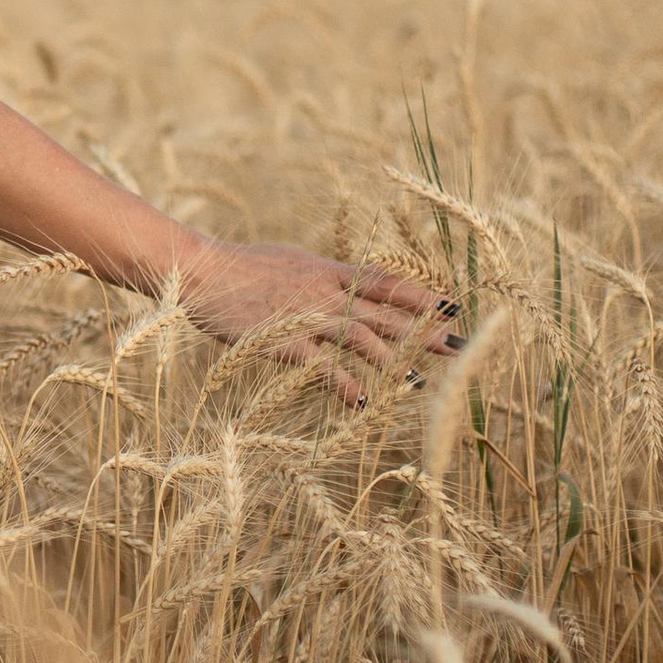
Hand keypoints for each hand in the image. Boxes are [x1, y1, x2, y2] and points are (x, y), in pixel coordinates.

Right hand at [178, 236, 457, 390]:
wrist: (201, 270)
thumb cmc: (240, 266)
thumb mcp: (289, 261)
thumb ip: (319, 275)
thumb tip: (345, 279)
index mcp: (327, 271)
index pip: (385, 282)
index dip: (420, 294)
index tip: (451, 306)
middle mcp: (324, 292)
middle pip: (385, 312)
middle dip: (425, 329)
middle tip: (461, 345)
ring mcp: (305, 316)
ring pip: (361, 338)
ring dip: (392, 359)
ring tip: (417, 382)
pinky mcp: (283, 341)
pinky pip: (321, 366)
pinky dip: (345, 384)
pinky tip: (364, 401)